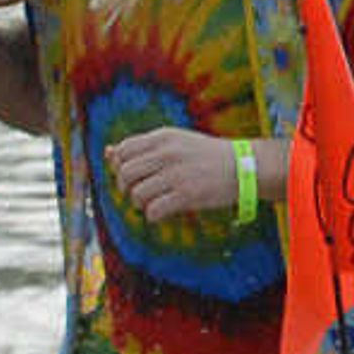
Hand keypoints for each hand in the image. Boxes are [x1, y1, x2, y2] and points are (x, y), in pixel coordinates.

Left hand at [108, 124, 258, 224]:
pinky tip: (162, 213)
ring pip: (137, 194)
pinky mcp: (187, 195)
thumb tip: (108, 152)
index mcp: (163, 137)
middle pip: (125, 174)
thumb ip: (144, 147)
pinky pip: (153, 210)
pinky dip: (153, 216)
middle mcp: (167, 153)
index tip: (133, 175)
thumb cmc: (208, 156)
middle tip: (139, 193)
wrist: (246, 167)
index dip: (120, 167)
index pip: (122, 152)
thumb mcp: (176, 142)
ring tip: (153, 203)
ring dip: (140, 203)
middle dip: (126, 187)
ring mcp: (177, 174)